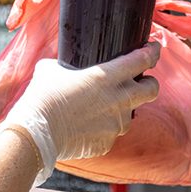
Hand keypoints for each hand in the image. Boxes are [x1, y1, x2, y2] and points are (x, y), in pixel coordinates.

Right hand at [0, 44, 160, 183]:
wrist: (35, 132)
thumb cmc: (42, 97)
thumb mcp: (51, 69)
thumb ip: (66, 66)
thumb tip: (64, 67)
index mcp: (107, 76)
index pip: (143, 60)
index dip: (153, 52)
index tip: (154, 49)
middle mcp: (118, 100)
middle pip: (152, 89)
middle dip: (150, 83)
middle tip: (141, 81)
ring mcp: (115, 124)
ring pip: (131, 114)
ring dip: (122, 109)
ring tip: (101, 108)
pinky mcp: (108, 142)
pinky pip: (111, 133)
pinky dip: (103, 128)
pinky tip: (86, 125)